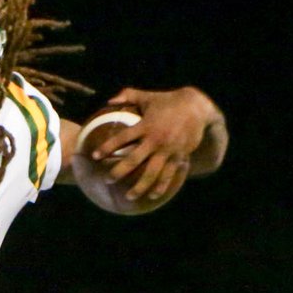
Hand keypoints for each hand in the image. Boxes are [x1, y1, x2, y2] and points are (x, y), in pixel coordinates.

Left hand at [94, 86, 227, 199]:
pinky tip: (153, 196)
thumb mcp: (149, 96)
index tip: (94, 156)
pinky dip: (160, 187)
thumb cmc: (169, 101)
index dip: (107, 147)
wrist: (198, 107)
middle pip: (133, 160)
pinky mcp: (178, 157)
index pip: (122, 138)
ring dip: (139, 187)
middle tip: (107, 181)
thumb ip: (128, 95)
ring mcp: (167, 150)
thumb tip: (109, 101)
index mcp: (146, 125)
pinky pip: (168, 175)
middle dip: (118, 172)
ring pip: (151, 173)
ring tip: (128, 196)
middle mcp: (155, 139)